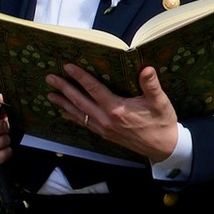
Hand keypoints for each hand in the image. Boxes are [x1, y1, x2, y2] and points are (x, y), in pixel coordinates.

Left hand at [45, 60, 181, 165]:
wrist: (163, 147)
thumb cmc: (162, 122)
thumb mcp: (160, 102)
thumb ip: (151, 85)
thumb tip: (146, 69)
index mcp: (117, 109)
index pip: (94, 89)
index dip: (80, 77)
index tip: (67, 66)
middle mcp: (106, 119)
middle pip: (80, 101)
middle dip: (64, 89)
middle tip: (50, 78)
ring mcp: (103, 128)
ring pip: (79, 114)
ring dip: (63, 103)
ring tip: (50, 94)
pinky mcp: (105, 134)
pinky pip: (84, 123)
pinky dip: (73, 117)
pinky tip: (65, 112)